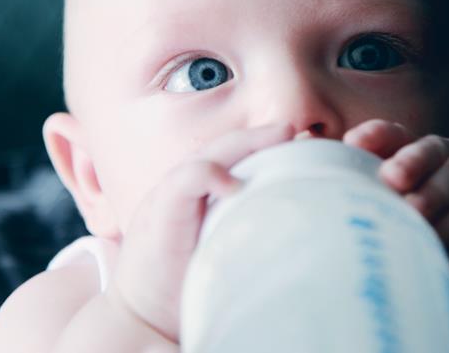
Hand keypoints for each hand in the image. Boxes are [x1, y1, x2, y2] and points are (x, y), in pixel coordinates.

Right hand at [106, 123, 294, 342]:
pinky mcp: (160, 217)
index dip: (267, 144)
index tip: (308, 143)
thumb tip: (298, 218)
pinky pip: (184, 182)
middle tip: (296, 128)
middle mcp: (187, 188)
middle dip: (263, 135)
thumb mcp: (225, 246)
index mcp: (204, 194)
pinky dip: (209, 175)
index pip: (237, 156)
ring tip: (280, 135)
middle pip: (228, 147)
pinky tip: (234, 184)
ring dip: (246, 142)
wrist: (141, 320)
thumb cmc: (188, 286)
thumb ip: (249, 223)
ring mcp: (171, 198)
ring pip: (209, 155)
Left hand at [344, 119, 448, 291]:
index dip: (376, 135)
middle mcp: (448, 157)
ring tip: (419, 220)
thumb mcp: (371, 194)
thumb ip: (339, 171)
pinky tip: (446, 252)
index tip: (352, 143)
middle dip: (414, 163)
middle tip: (392, 181)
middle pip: (435, 152)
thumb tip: (298, 140)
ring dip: (443, 203)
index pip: (393, 134)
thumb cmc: (399, 219)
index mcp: (411, 147)